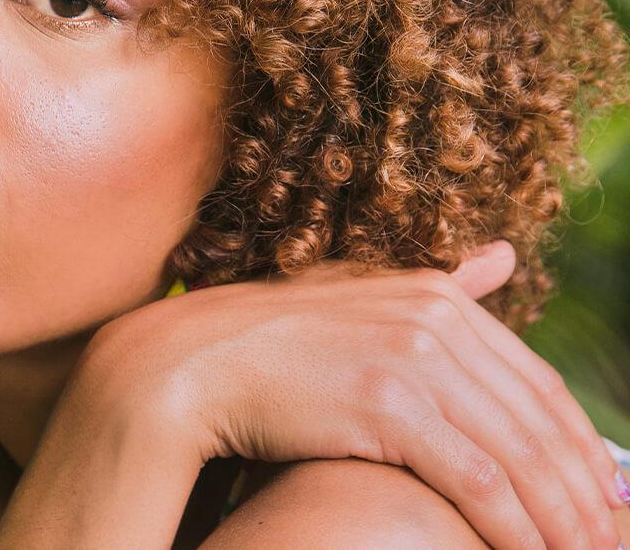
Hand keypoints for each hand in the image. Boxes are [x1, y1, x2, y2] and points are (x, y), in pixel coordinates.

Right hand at [82, 241, 625, 549]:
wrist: (189, 365)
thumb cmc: (270, 344)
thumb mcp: (359, 299)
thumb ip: (436, 284)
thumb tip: (502, 256)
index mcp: (432, 295)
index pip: (536, 381)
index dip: (578, 444)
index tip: (602, 494)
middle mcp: (432, 317)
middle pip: (538, 419)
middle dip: (582, 490)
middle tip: (609, 541)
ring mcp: (411, 357)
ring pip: (517, 454)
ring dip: (560, 519)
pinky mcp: (387, 405)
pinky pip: (476, 479)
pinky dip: (512, 525)